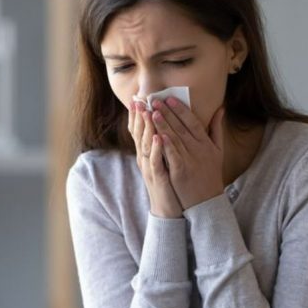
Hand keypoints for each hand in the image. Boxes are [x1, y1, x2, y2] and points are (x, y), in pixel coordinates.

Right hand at [129, 101, 183, 217]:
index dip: (137, 115)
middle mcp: (145, 159)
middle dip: (138, 116)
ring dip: (146, 128)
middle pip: (139, 134)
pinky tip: (159, 138)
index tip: (138, 98)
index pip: (140, 131)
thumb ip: (165, 144)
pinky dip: (157, 149)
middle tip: (138, 99)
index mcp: (148, 153)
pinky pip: (156, 162)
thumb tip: (165, 128)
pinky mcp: (158, 178)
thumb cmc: (170, 183)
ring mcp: (150, 168)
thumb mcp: (165, 161)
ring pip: (145, 145)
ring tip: (147, 112)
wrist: (169, 210)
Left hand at [150, 97, 225, 209]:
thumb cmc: (211, 174)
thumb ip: (216, 128)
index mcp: (206, 143)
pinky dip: (166, 145)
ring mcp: (189, 161)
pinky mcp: (180, 172)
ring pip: (175, 139)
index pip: (192, 122)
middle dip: (168, 113)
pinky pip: (172, 156)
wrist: (207, 201)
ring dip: (163, 125)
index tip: (170, 98)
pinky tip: (158, 134)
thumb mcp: (218, 150)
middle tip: (155, 100)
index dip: (181, 110)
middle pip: (181, 128)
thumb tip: (220, 108)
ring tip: (152, 112)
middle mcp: (199, 150)